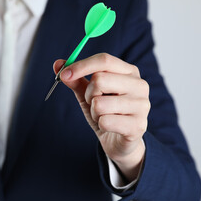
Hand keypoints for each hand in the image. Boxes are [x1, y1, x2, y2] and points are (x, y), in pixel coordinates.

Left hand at [53, 53, 149, 181]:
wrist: (119, 141)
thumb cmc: (105, 112)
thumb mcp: (87, 93)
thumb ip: (75, 79)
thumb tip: (57, 64)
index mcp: (128, 71)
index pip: (104, 60)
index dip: (81, 66)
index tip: (63, 74)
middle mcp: (139, 85)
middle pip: (100, 80)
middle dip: (88, 94)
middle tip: (93, 103)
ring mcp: (142, 105)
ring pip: (99, 103)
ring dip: (94, 112)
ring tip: (103, 116)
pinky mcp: (138, 125)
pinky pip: (105, 121)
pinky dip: (100, 125)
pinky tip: (109, 127)